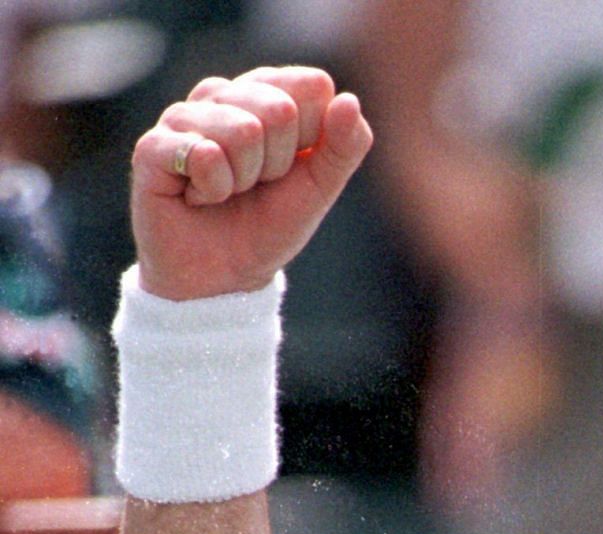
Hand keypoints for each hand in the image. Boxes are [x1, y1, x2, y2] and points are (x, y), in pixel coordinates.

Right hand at [131, 66, 373, 301]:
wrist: (224, 277)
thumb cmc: (269, 225)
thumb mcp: (321, 188)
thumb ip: (345, 146)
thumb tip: (349, 100)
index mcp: (265, 94)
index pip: (311, 87)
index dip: (312, 139)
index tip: (293, 167)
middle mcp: (222, 96)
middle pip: (279, 108)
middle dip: (279, 163)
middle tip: (257, 184)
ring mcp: (183, 117)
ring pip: (243, 131)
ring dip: (245, 179)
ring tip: (227, 192)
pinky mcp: (152, 146)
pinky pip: (205, 155)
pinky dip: (214, 190)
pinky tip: (198, 197)